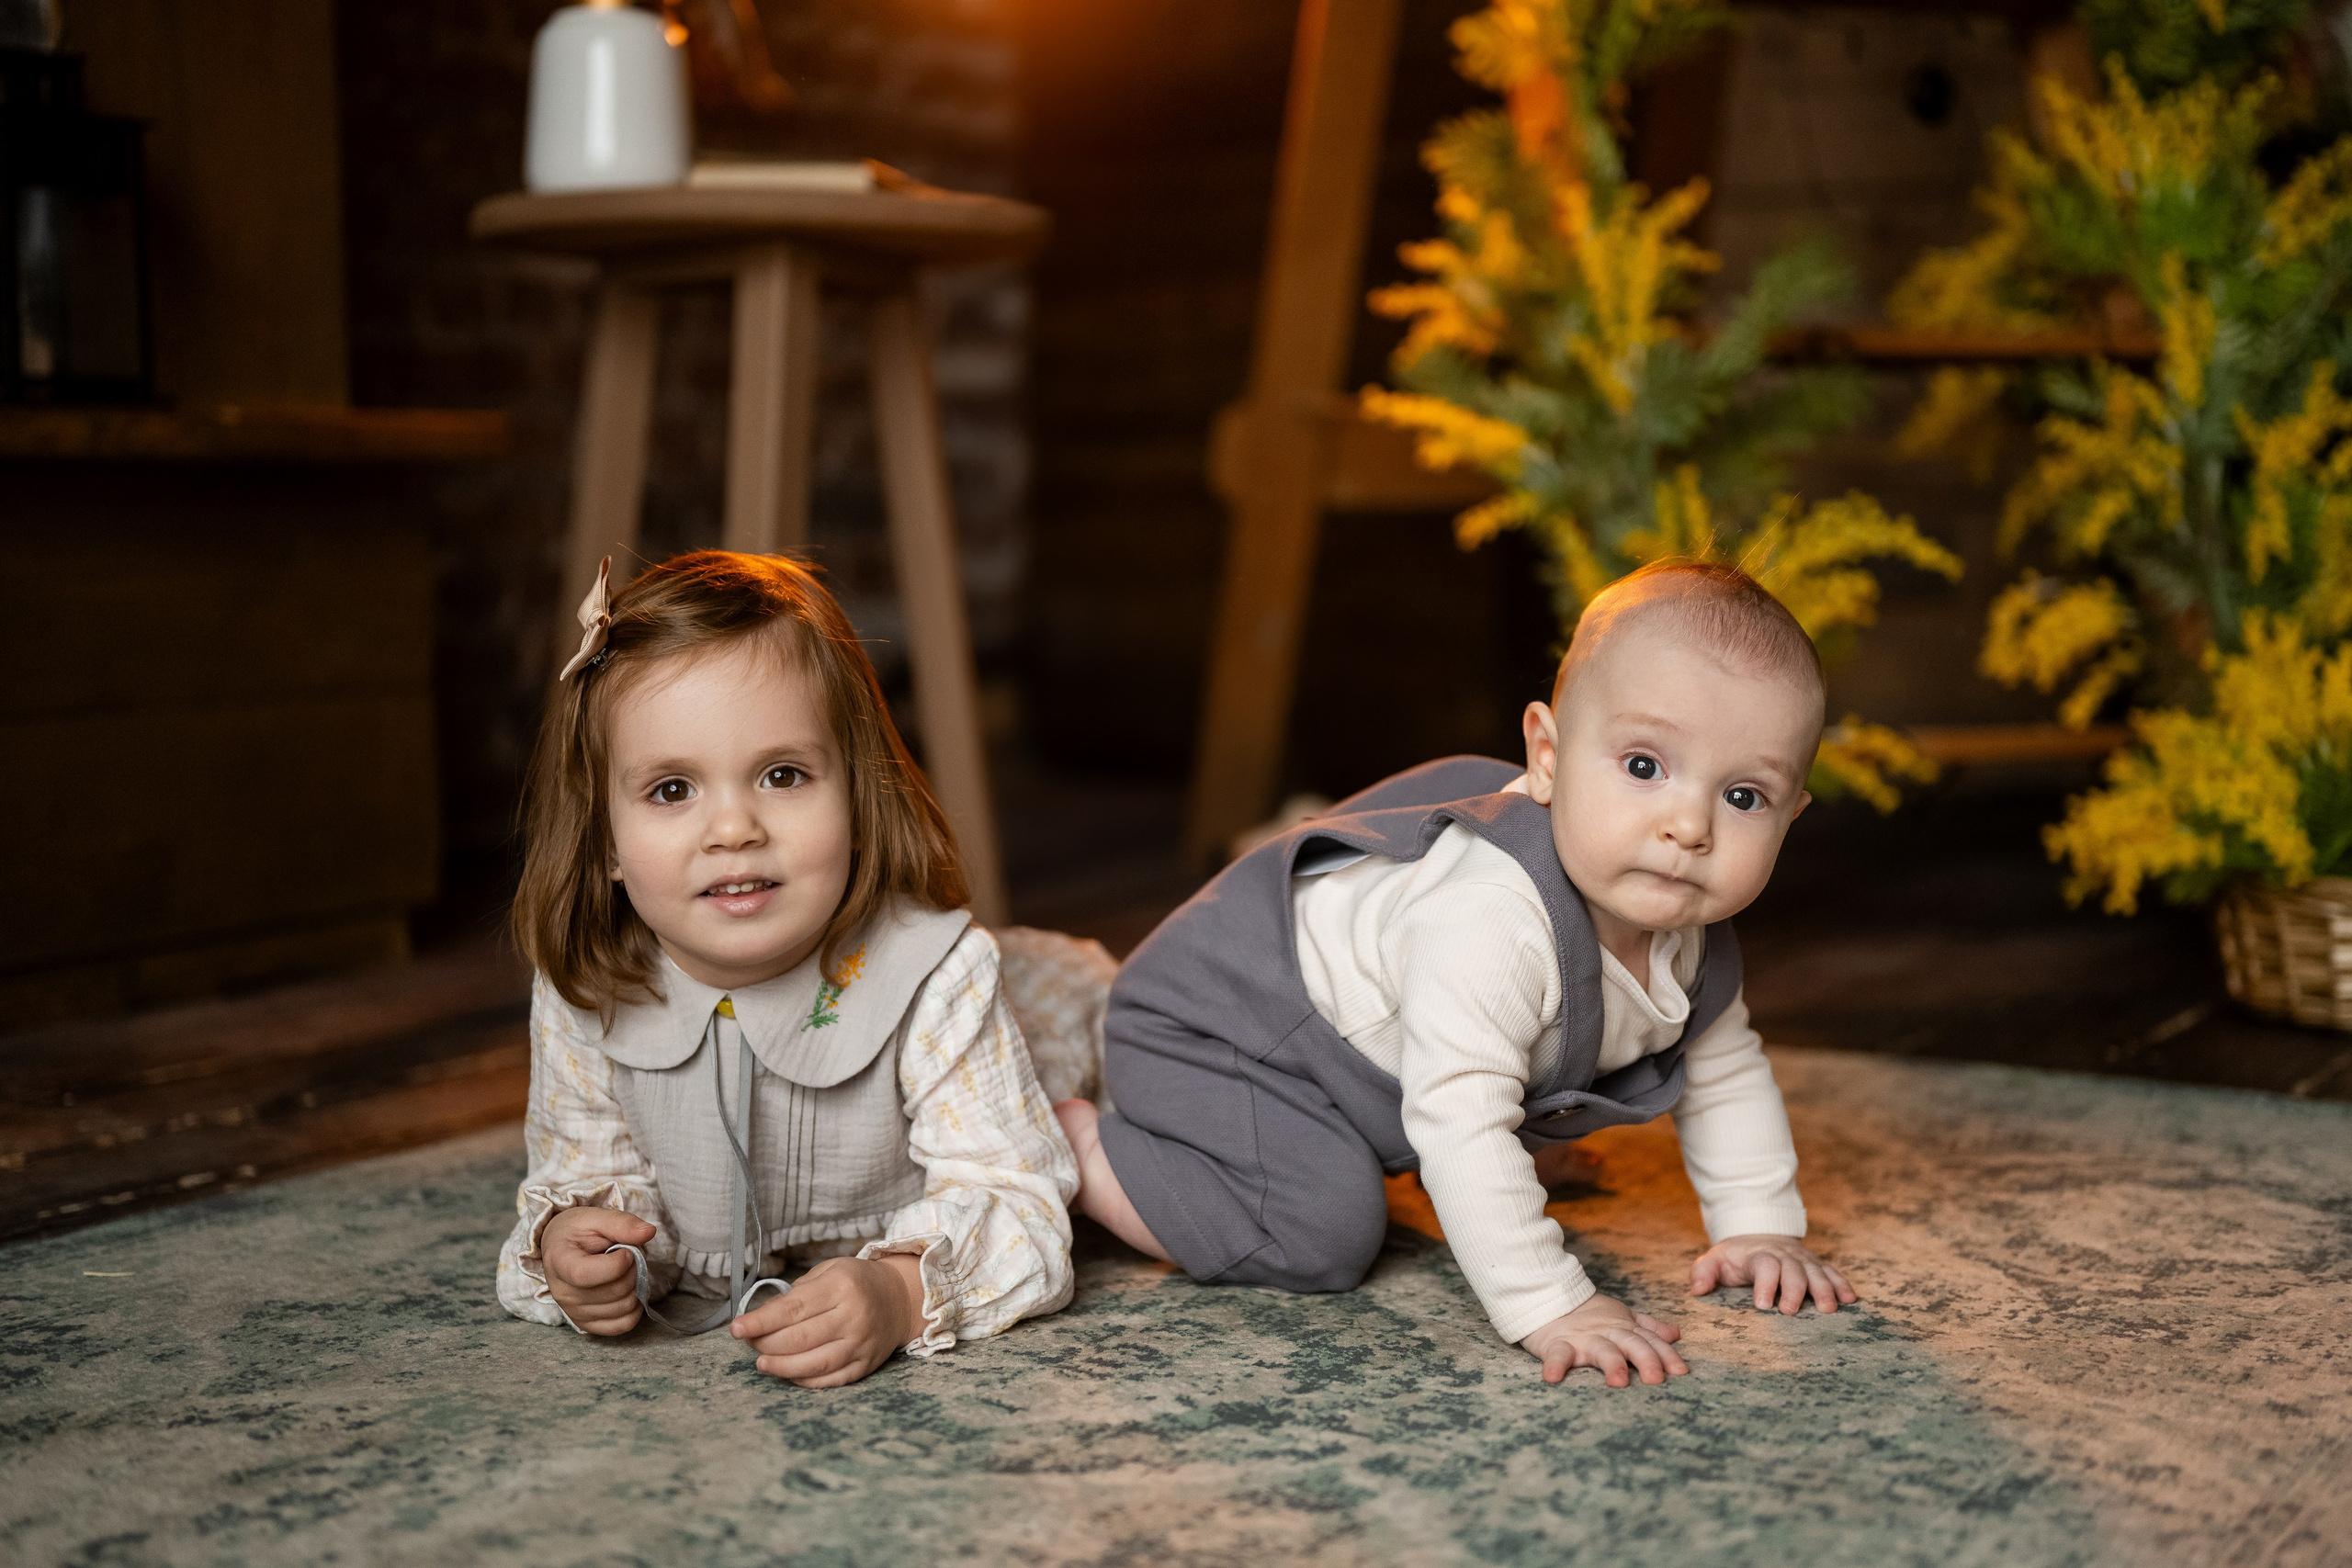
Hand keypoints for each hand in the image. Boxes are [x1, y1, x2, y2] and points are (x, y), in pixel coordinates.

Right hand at [541, 1206, 656, 1335]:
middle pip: (614, 1291)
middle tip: (629, 1254)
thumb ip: (622, 1223)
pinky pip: (622, 1325)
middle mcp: (562, 1292)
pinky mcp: (586, 1324)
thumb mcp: (596, 1217)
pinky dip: (635, 1308)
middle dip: (633, 1269)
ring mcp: (573, 1311)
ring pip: (623, 1307)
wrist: (560, 1247)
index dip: (617, 1263)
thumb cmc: (577, 1231)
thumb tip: (649, 1232)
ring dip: (636, 1285)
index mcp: (559, 1262)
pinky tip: (629, 1290)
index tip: (625, 1249)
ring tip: (625, 1270)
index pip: (586, 1275)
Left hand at [729, 1252, 925, 1386]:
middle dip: (765, 1343)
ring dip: (781, 1366)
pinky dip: (804, 1380)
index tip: (736, 1328)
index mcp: (842, 1286)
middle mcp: (854, 1317)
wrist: (900, 1298)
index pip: (792, 1309)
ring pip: (814, 1364)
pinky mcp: (865, 1366)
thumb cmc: (856, 1282)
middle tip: (748, 1342)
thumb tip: (761, 1320)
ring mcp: (861, 1344)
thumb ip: (796, 1294)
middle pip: (799, 1339)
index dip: (760, 1322)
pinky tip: (788, 1373)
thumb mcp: (828, 1271)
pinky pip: (830, 1381)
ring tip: (762, 1362)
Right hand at [1518, 1292, 1688, 1386]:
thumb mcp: (1621, 1316)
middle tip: (1656, 1379)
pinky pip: (1557, 1354)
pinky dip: (1555, 1365)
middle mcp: (1607, 1333)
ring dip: (1611, 1363)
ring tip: (1618, 1382)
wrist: (1547, 1295)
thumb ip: (1647, 1327)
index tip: (1680, 1372)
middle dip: (1646, 1360)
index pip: (1650, 1341)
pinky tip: (1553, 1377)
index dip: (1666, 1355)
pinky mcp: (1556, 1343)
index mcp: (1624, 1328)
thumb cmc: (1587, 1313)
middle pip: (1631, 1344)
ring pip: (1601, 1350)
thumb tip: (1676, 1334)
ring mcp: (1582, 1338)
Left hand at [1690, 1234, 1855, 1314]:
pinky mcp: (1815, 1265)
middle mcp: (1784, 1255)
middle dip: (1794, 1290)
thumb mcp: (1714, 1259)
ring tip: (1829, 1309)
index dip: (1765, 1284)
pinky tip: (1850, 1299)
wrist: (1757, 1235)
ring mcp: (1802, 1259)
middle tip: (1792, 1311)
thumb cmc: (1734, 1257)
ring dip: (1824, 1289)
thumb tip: (1698, 1289)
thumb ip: (1703, 1272)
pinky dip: (1841, 1284)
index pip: (1764, 1265)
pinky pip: (1831, 1273)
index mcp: (1758, 1255)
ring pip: (1816, 1272)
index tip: (1763, 1305)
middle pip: (1793, 1270)